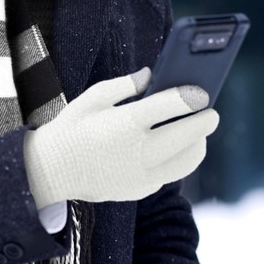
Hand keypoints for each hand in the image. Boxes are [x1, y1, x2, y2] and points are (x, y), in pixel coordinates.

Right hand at [23, 68, 218, 206]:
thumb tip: (150, 75)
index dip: (192, 97)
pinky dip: (178, 159)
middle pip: (189, 135)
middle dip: (205, 121)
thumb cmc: (72, 128)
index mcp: (126, 122)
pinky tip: (174, 147)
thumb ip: (124, 85)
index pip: (173, 106)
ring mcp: (142, 173)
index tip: (202, 93)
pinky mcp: (142, 189)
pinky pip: (171, 173)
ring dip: (198, 144)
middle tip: (211, 113)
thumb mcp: (92, 98)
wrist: (52, 171)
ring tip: (197, 133)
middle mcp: (138, 150)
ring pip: (187, 160)